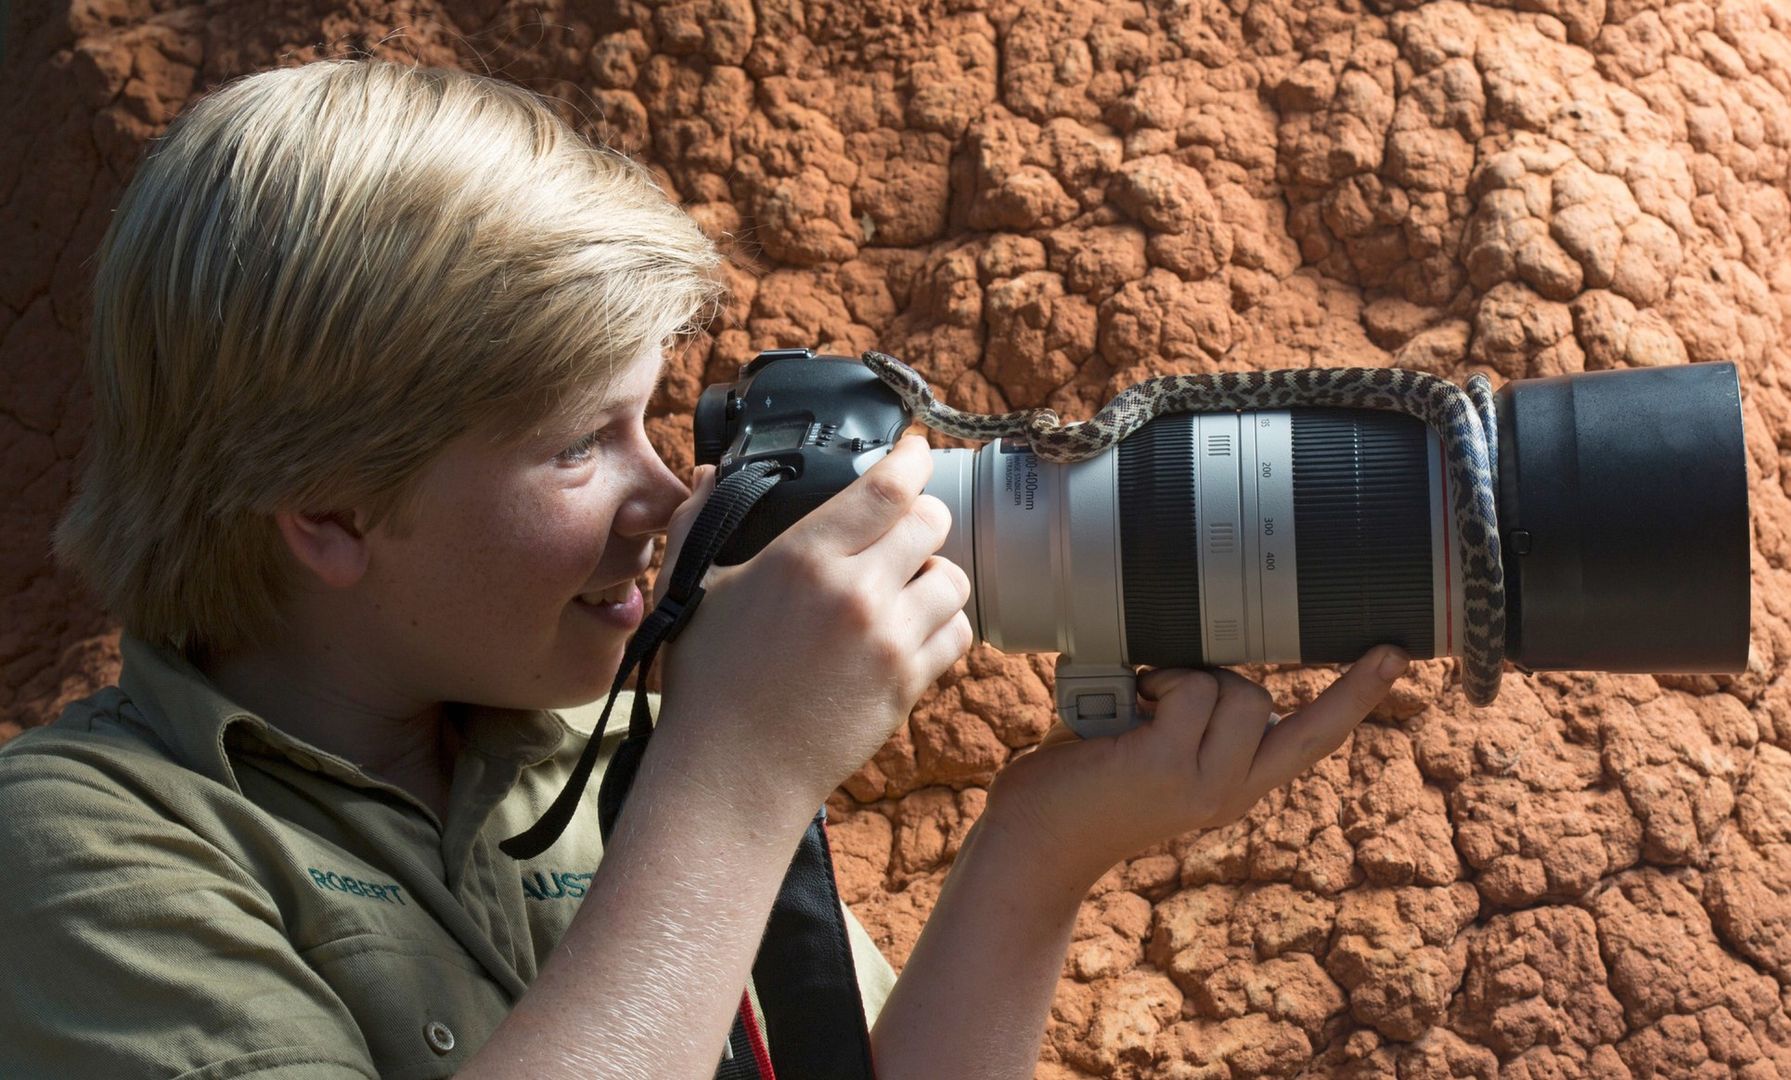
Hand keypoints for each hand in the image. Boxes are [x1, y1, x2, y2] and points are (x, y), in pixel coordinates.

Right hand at [651, 436, 973, 815]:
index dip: (912, 458)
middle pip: (933, 521)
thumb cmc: (706, 684)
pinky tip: (910, 629)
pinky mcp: (908, 684)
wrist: (731, 775)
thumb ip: (699, 521)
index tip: (915, 450)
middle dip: (923, 516)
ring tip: (904, 585)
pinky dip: (943, 624)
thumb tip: (713, 473)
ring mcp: (888, 640)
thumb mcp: (690, 590)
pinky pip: (957, 633)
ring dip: (934, 573)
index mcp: (802, 557)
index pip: (887, 487)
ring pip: (953, 577)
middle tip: (905, 525)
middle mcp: (855, 591)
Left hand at [982, 649, 1408, 890]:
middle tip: (1161, 694)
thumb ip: (1194, 722)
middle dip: (1217, 679)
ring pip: (1230, 689)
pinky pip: (1189, 686)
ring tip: (1136, 709)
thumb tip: (1201, 655)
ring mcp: (1203, 783)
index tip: (1396, 653)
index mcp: (1235, 787)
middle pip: (1267, 702)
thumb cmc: (1083, 786)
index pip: (1313, 739)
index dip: (1354, 696)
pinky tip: (1124, 709)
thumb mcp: (1158, 753)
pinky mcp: (1166, 765)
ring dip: (1181, 678)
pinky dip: (1156, 681)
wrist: (1032, 844)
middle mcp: (1230, 793)